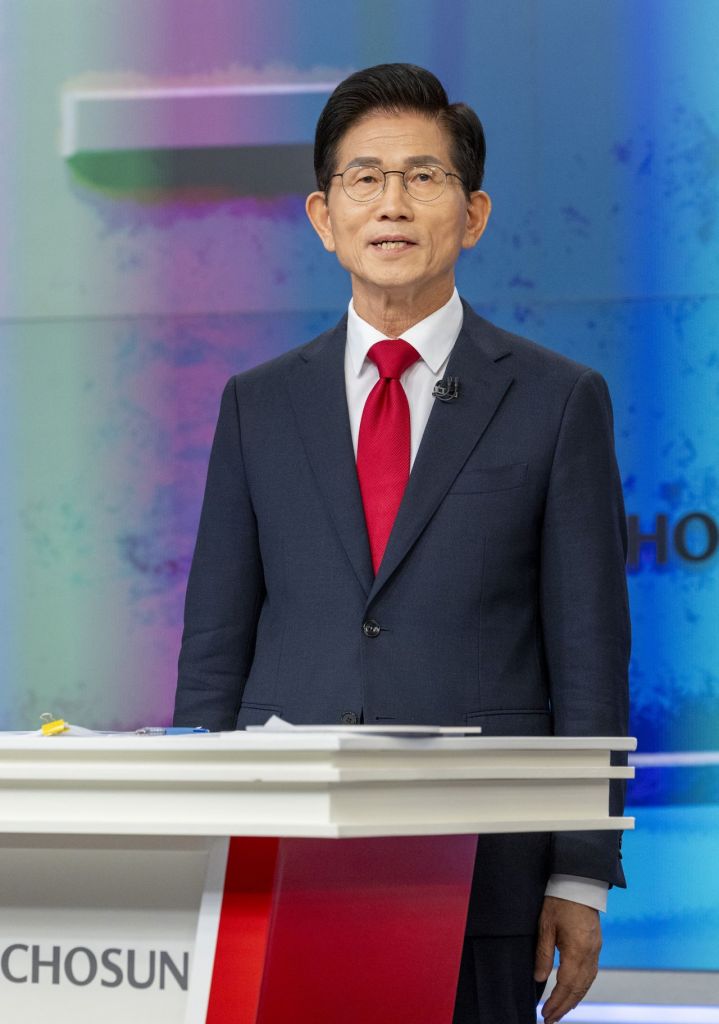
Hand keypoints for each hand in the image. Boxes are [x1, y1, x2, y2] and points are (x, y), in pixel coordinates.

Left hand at [534, 895, 601, 1023]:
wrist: (579, 883)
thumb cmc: (559, 901)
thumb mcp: (545, 926)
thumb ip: (543, 954)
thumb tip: (539, 979)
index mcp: (577, 950)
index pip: (566, 985)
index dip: (556, 1002)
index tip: (545, 1014)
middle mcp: (590, 954)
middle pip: (579, 989)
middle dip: (564, 1006)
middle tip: (551, 1020)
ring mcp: (596, 950)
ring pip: (587, 983)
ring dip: (574, 1000)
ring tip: (561, 1011)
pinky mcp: (596, 946)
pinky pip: (591, 974)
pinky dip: (582, 988)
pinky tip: (574, 993)